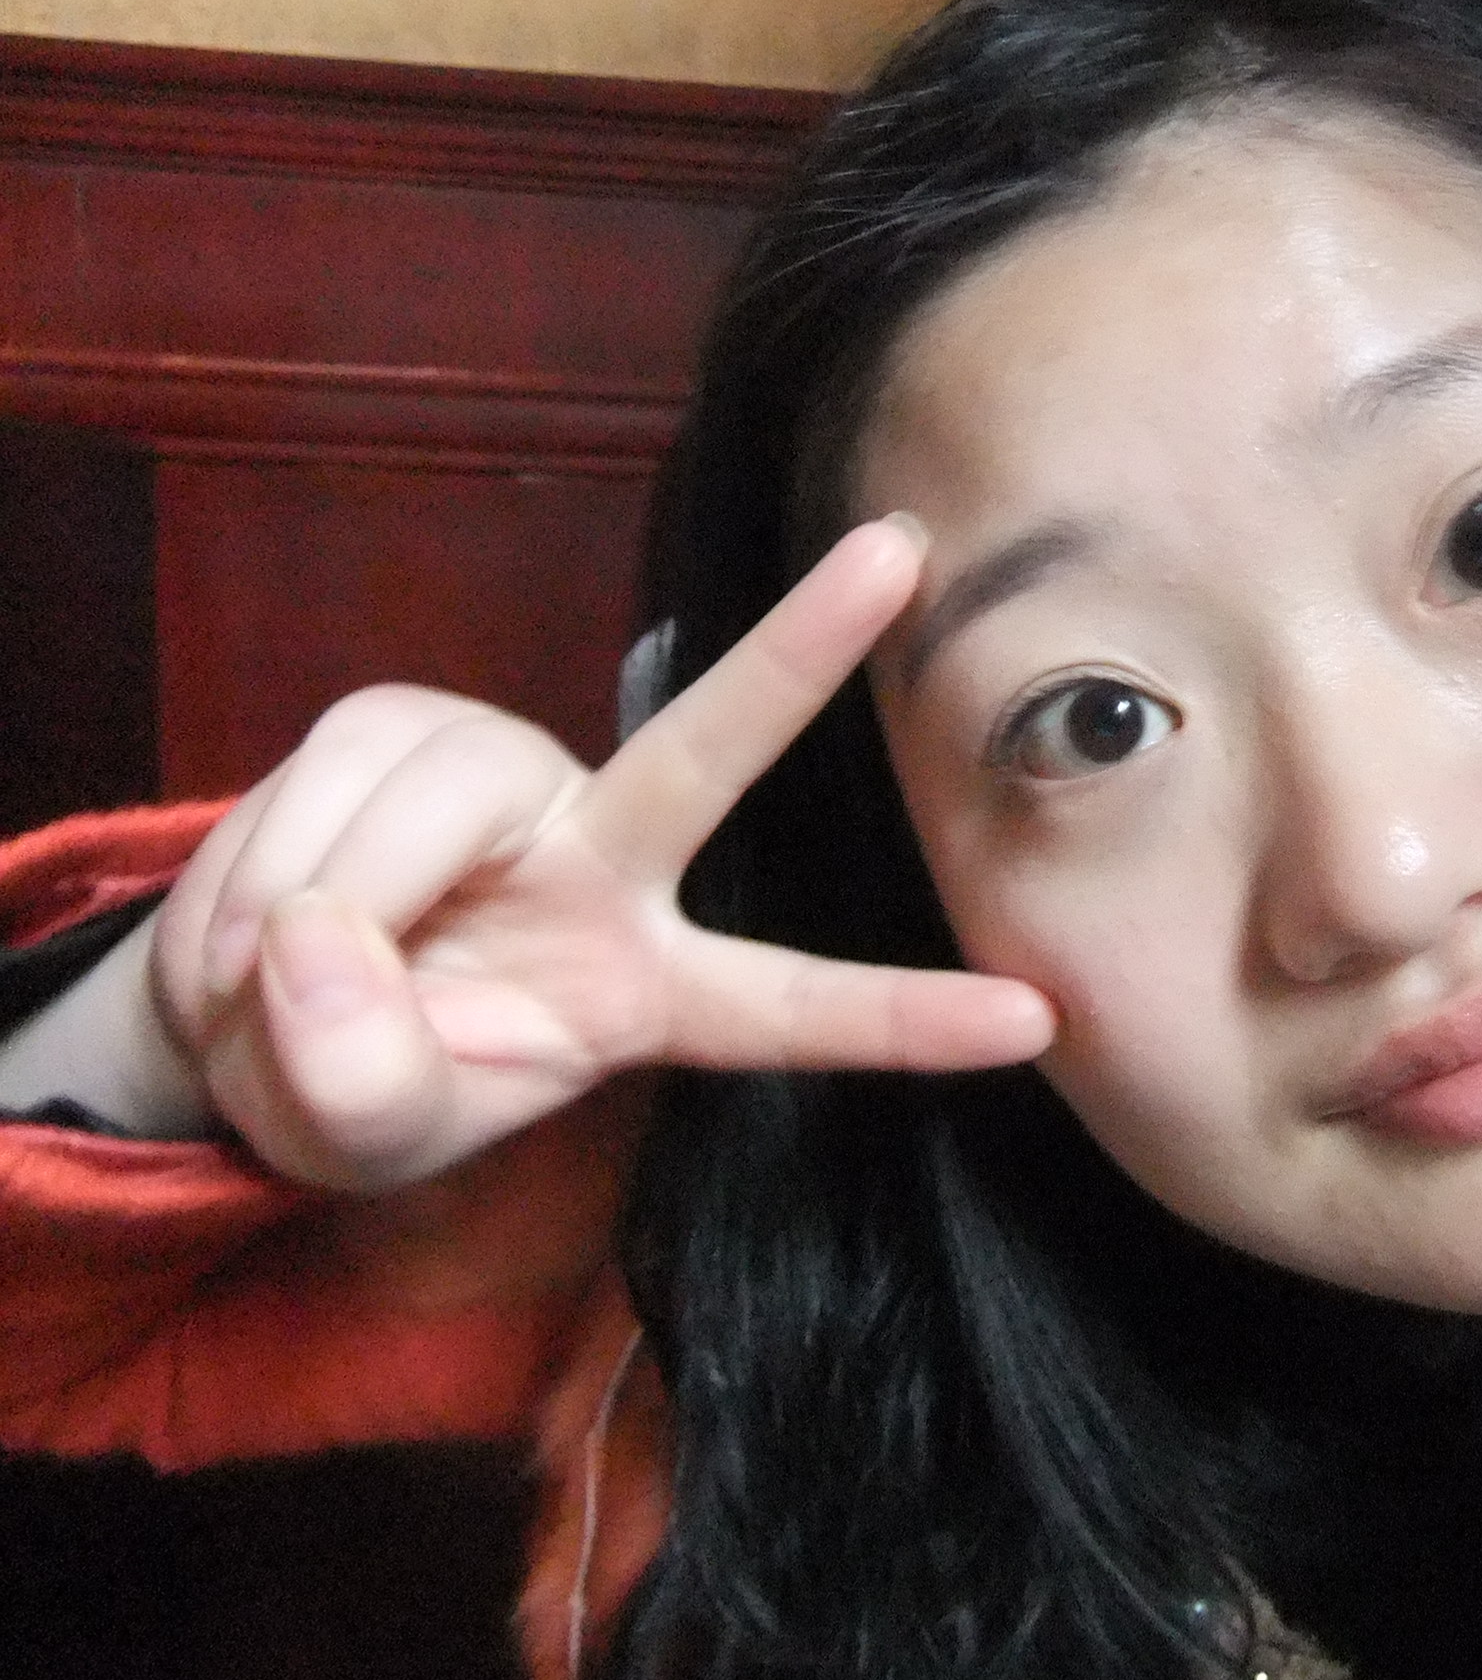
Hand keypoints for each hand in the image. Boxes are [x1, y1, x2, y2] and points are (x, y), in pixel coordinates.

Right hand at [148, 517, 1052, 1190]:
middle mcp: (611, 863)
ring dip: (317, 911)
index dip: (906, 1015)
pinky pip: (328, 785)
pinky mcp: (409, 726)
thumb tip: (325, 950)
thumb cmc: (363, 1081)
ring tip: (273, 981)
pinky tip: (256, 923)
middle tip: (904, 550)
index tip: (1037, 1019)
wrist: (247, 1019)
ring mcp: (514, 784)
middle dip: (804, 650)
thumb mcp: (368, 1129)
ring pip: (430, 812)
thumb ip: (369, 1077)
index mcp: (649, 989)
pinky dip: (256, 874)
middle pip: (711, 750)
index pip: (792, 1005)